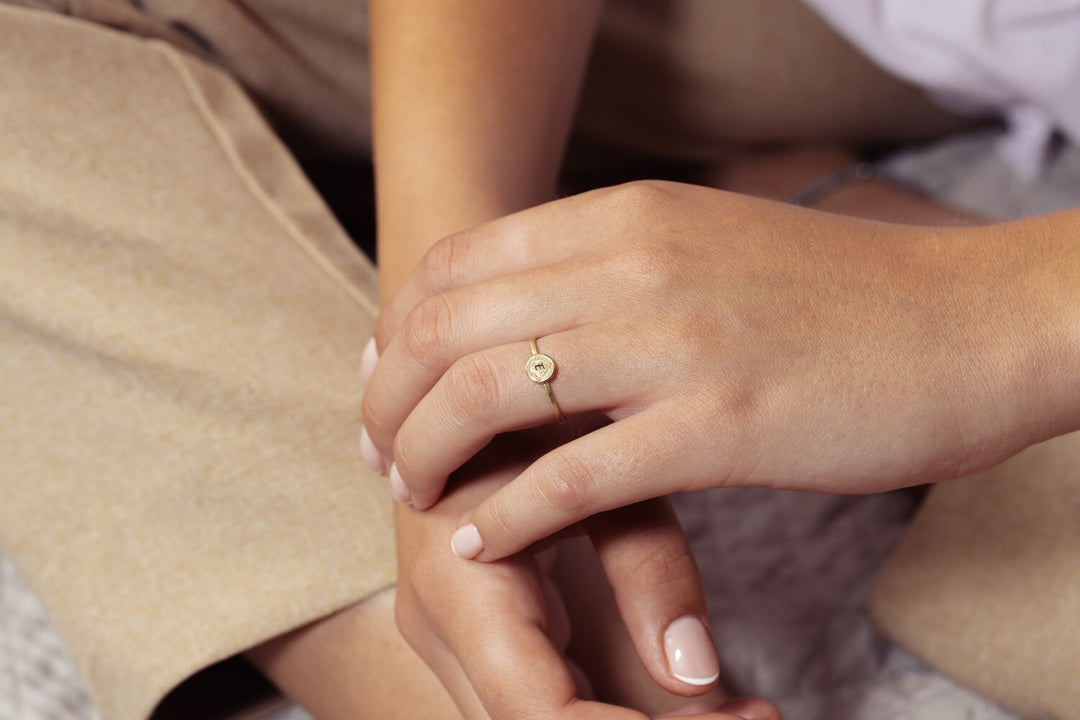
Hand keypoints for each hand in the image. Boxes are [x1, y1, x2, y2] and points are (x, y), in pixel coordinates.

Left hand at [364, 180, 1047, 559]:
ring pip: (486, 395)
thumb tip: (532, 307)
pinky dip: (505, 514)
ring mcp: (673, 343)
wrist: (970, 323)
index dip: (400, 327)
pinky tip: (481, 538)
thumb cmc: (838, 295)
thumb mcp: (705, 245)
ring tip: (416, 493)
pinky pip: (570, 477)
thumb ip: (614, 263)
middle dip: (388, 396)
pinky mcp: (718, 426)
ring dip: (427, 453)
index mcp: (628, 215)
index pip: (458, 264)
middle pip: (447, 327)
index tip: (388, 380)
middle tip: (379, 450)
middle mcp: (635, 264)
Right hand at [394, 433, 777, 718]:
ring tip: (743, 712)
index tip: (746, 717)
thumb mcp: (594, 473)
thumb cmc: (528, 415)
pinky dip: (620, 714)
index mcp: (458, 587)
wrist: (450, 400)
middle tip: (757, 716)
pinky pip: (548, 701)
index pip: (542, 714)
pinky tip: (704, 706)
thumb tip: (699, 673)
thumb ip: (645, 566)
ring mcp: (454, 641)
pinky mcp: (483, 639)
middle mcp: (441, 632)